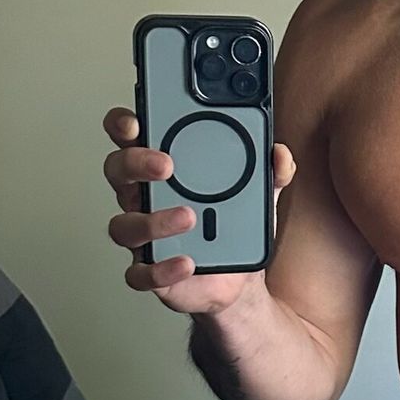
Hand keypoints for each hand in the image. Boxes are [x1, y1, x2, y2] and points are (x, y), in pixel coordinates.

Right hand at [102, 105, 295, 316]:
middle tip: (166, 165)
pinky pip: (141, 273)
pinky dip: (161, 268)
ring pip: (125, 225)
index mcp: (162, 171)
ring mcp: (144, 237)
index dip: (125, 124)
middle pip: (118, 171)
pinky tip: (186, 262)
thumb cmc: (233, 228)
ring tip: (189, 217)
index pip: (132, 138)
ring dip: (153, 220)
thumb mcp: (258, 195)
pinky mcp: (151, 273)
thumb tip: (281, 155)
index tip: (136, 120)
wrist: (238, 279)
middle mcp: (145, 200)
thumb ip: (269, 173)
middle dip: (135, 163)